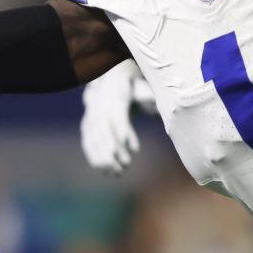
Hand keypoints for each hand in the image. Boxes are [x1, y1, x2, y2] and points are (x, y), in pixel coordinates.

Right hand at [80, 59, 142, 174]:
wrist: (109, 80)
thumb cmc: (132, 87)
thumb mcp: (144, 89)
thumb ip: (153, 100)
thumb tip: (165, 111)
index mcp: (116, 98)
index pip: (119, 117)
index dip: (125, 133)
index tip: (134, 149)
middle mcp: (100, 108)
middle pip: (105, 132)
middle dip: (115, 151)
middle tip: (126, 166)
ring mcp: (91, 116)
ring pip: (95, 140)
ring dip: (105, 158)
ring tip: (118, 172)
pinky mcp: (87, 124)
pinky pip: (88, 142)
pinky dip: (95, 157)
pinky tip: (105, 170)